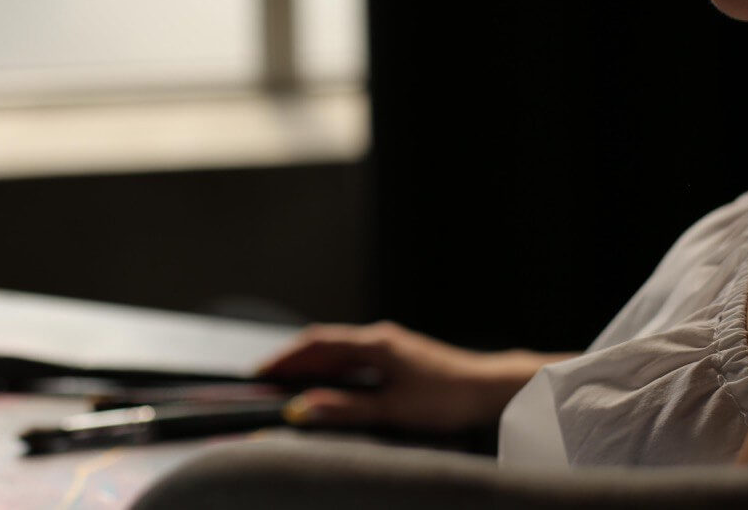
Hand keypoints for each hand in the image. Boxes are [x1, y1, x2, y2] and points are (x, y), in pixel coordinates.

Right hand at [254, 321, 557, 432]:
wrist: (487, 387)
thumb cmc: (445, 398)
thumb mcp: (391, 409)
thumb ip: (345, 409)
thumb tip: (303, 409)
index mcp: (375, 343)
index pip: (318, 344)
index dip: (286, 358)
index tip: (259, 373)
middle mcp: (380, 337)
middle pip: (326, 343)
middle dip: (294, 359)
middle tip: (265, 379)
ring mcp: (391, 345)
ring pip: (341, 349)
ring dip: (313, 364)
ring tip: (288, 382)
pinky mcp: (400, 356)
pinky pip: (356, 356)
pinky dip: (334, 367)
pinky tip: (328, 383)